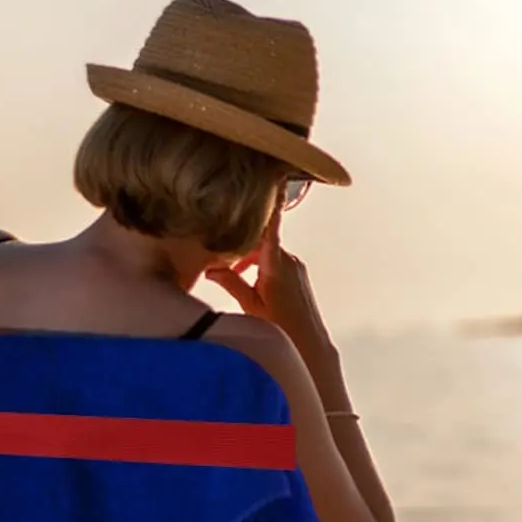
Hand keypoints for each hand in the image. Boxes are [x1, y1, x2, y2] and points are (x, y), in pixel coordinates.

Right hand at [206, 209, 338, 377]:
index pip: (270, 225)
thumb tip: (211, 268)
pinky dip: (259, 265)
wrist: (309, 344)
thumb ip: (230, 282)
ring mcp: (295, 266)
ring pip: (265, 250)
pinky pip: (274, 259)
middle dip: (239, 246)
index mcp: (276, 263)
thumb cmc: (283, 328)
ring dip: (248, 258)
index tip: (275, 178)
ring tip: (233, 277)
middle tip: (220, 262)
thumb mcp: (250, 305)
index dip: (271, 202)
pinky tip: (249, 282)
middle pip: (260, 238)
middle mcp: (288, 260)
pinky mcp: (297, 274)